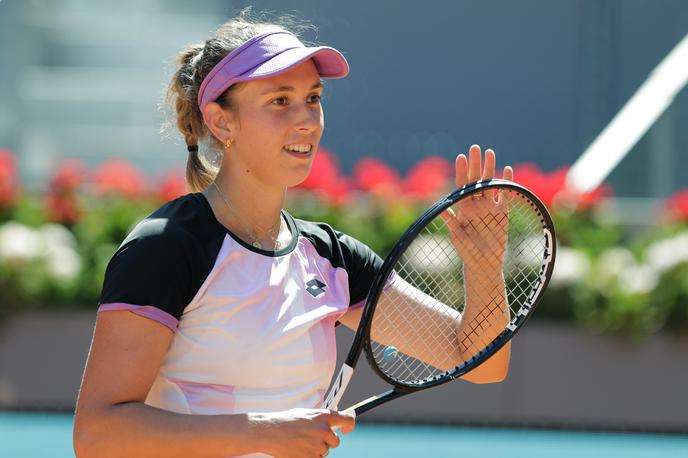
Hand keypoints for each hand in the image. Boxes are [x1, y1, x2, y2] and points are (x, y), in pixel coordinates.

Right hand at [252, 408, 354, 457]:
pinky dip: (310, 456)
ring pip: (325, 451)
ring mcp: (318, 445)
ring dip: (316, 449)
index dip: (349, 426)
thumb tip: (336, 420)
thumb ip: (322, 418)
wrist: (270, 432)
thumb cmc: (287, 421)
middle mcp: (324, 430)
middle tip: (311, 437)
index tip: (345, 430)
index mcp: (324, 416)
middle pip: (335, 441)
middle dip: (327, 441)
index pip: (348, 420)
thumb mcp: (307, 413)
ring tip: (301, 442)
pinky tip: (299, 450)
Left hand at [441, 145, 512, 270]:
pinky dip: (507, 184)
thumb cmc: (466, 251)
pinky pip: (505, 196)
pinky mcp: (503, 214)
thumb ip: (451, 222)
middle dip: (475, 164)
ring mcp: (490, 208)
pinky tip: (507, 170)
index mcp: (463, 208)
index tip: (460, 156)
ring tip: (490, 152)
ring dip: (490, 169)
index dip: (461, 171)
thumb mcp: (457, 236)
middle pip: (476, 180)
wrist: (483, 264)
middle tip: (475, 147)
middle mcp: (476, 205)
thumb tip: (441, 209)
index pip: (461, 186)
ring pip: (490, 184)